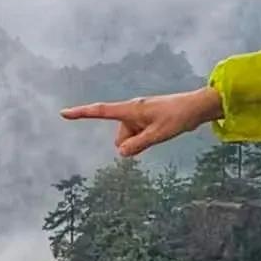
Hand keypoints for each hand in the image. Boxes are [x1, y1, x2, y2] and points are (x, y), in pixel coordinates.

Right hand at [60, 87, 223, 157]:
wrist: (196, 107)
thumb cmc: (178, 117)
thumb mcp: (158, 134)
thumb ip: (138, 144)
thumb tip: (121, 153)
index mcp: (130, 110)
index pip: (100, 112)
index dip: (81, 114)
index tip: (64, 113)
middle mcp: (131, 111)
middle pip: (119, 136)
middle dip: (130, 142)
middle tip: (154, 135)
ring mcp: (139, 115)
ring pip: (129, 138)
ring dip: (140, 141)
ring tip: (161, 132)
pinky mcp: (146, 119)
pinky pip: (137, 135)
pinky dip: (144, 138)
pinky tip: (161, 132)